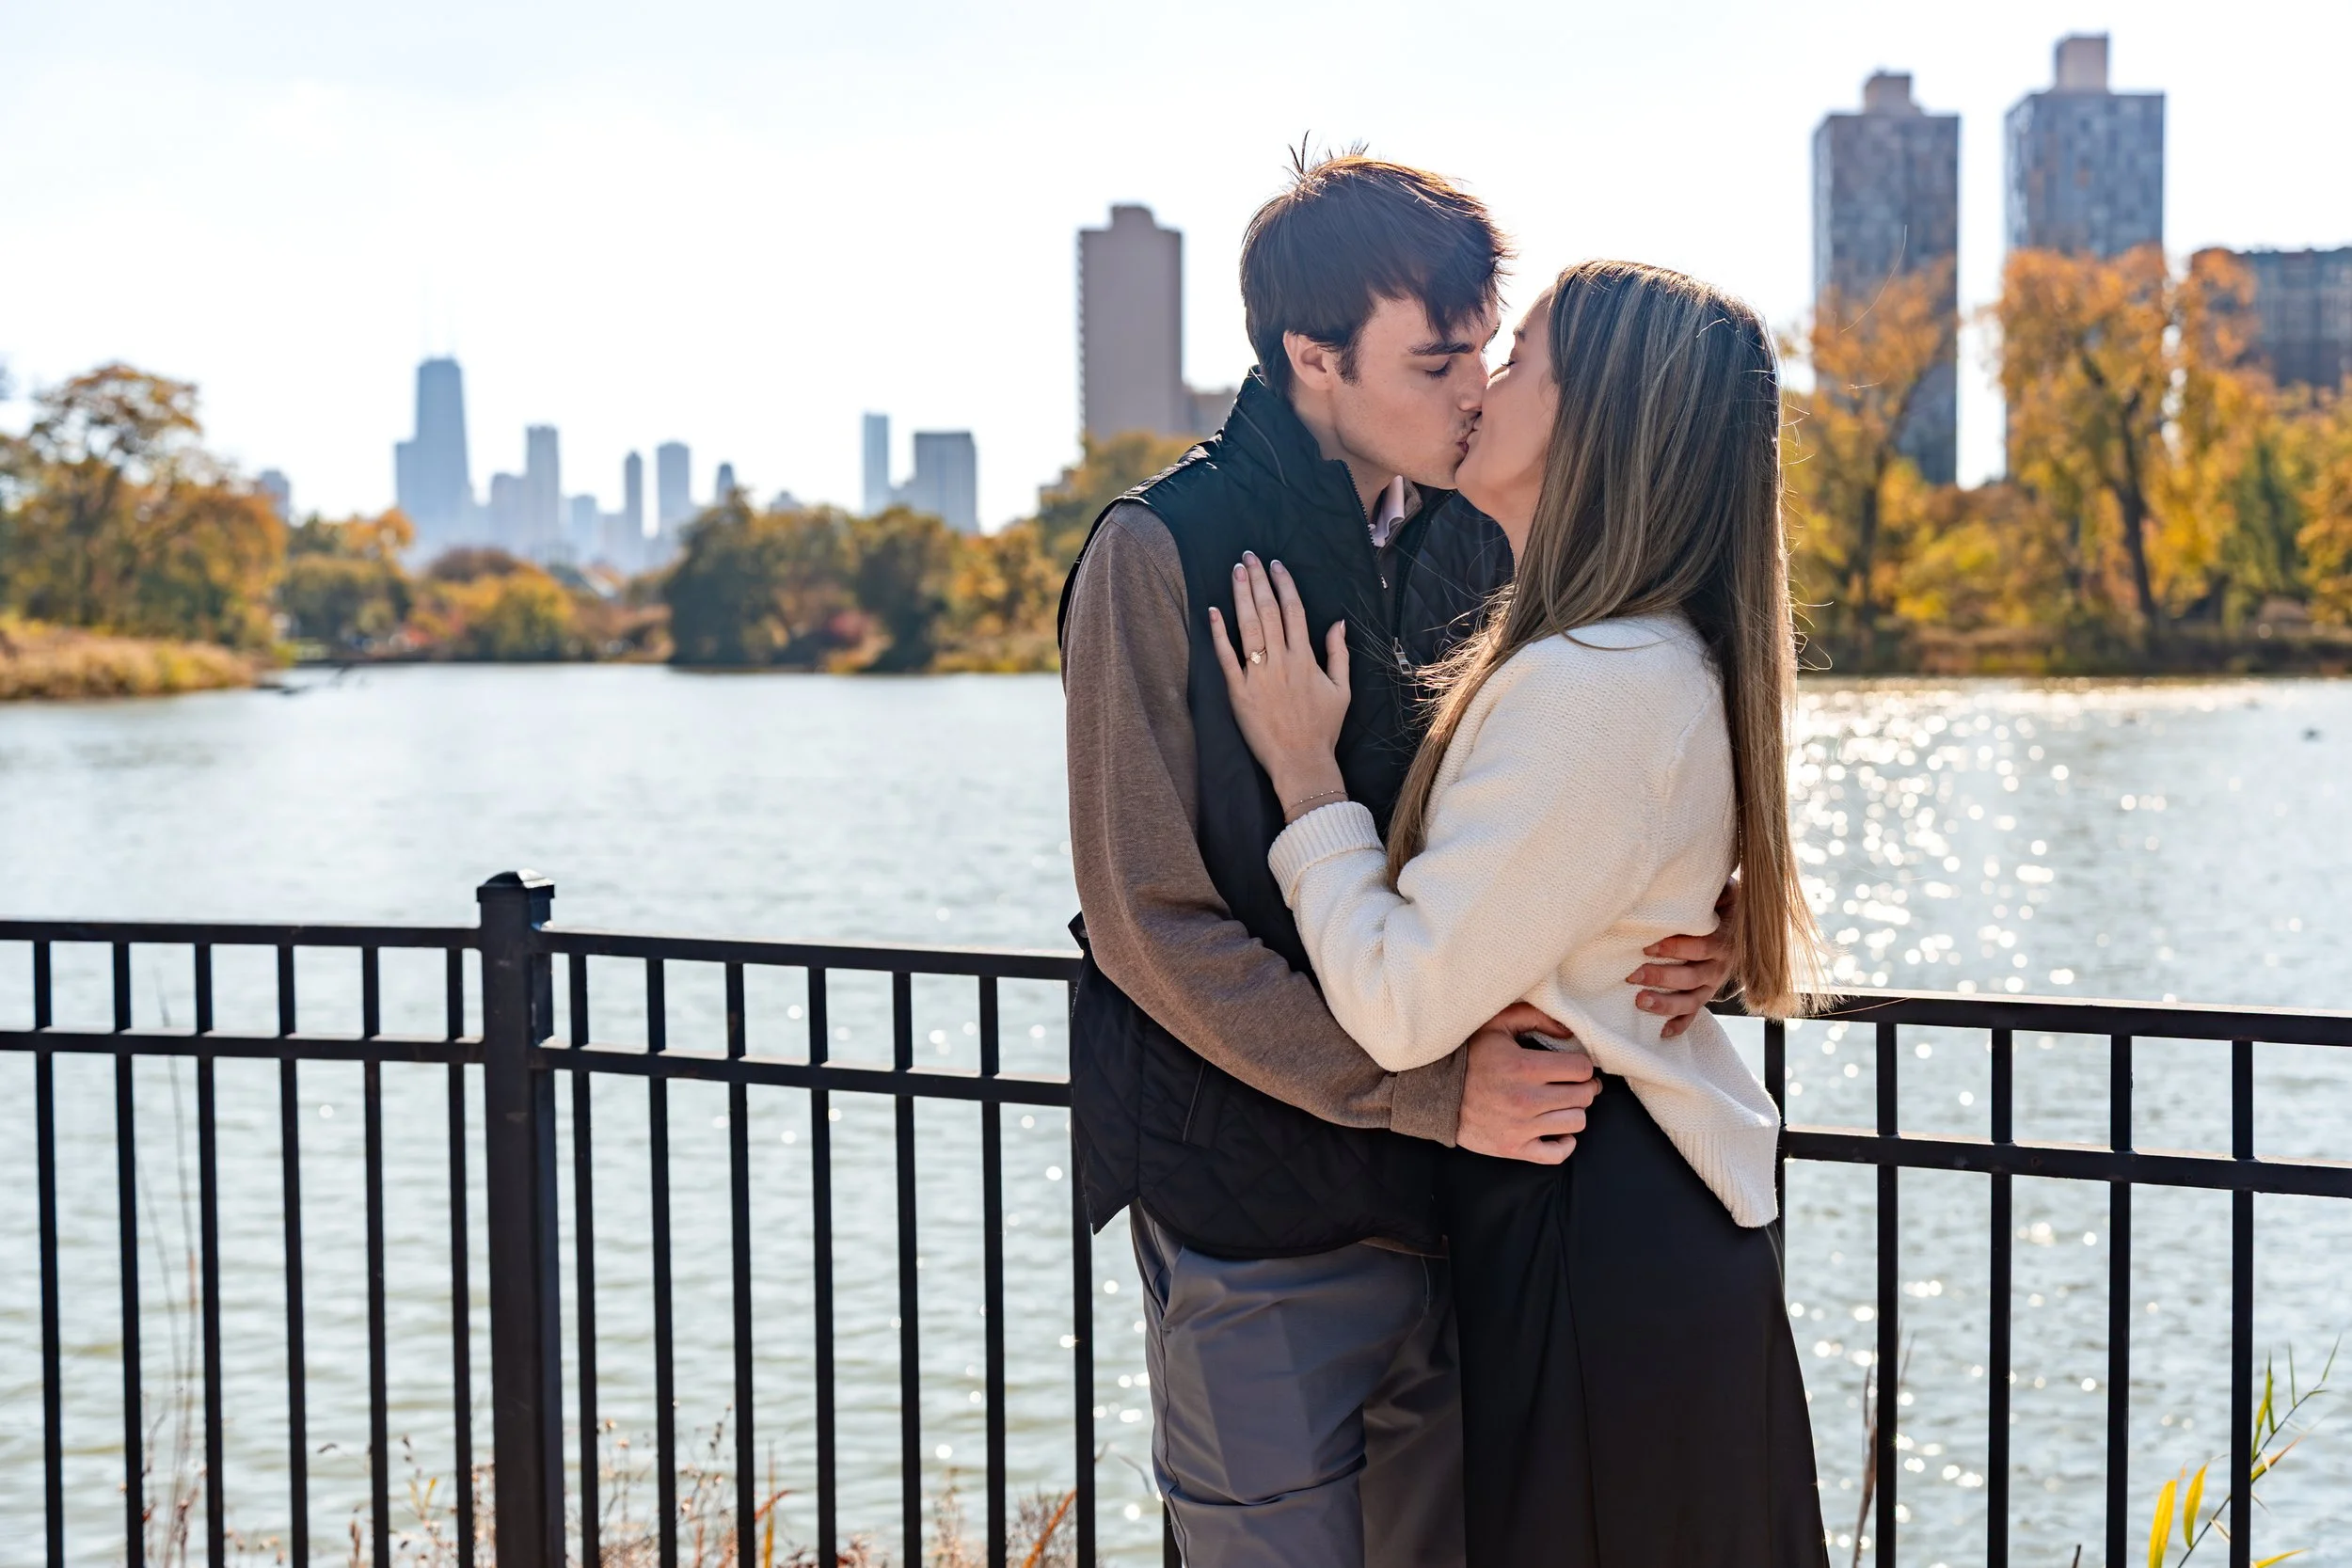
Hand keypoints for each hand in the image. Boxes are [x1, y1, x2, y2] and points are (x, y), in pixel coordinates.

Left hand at [1208, 554, 1350, 816]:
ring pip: (1248, 627)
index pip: (1293, 610)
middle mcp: (1282, 661)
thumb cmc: (1322, 728)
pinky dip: (1219, 634)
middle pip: (1268, 611)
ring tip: (1236, 572)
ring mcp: (1259, 675)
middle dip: (1259, 580)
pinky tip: (1213, 611)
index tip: (1275, 564)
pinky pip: (1227, 658)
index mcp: (1306, 658)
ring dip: (1241, 596)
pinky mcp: (1239, 692)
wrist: (1302, 762)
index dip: (1284, 584)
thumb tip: (1338, 623)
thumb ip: (1339, 654)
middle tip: (1249, 556)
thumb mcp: (1341, 689)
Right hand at [1457, 1021, 1601, 1164]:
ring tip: (1562, 1103)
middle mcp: (1525, 1099)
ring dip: (1574, 1111)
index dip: (1582, 1065)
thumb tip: (1568, 1032)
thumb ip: (1534, 1017)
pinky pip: (1557, 1154)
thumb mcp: (1495, 1024)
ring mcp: (1520, 1127)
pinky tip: (1558, 1130)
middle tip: (1574, 1083)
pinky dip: (1564, 1143)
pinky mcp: (1513, 1148)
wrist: (1434, 1093)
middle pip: (1583, 1096)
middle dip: (1584, 1087)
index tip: (1574, 1065)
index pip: (1580, 1069)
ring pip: (1576, 1122)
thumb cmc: (1467, 1055)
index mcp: (1523, 1067)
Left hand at [1626, 878, 1737, 1037]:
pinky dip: (1680, 1025)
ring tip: (1640, 1002)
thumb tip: (1708, 877)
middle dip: (1662, 977)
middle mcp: (1719, 966)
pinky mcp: (1706, 995)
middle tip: (1633, 975)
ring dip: (1666, 1004)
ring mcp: (1712, 983)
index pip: (1701, 947)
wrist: (1743, 930)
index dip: (1676, 948)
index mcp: (1723, 940)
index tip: (1648, 946)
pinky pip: (1695, 1014)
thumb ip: (1718, 889)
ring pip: (1691, 1000)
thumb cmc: (1723, 907)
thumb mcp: (1726, 895)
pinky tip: (1663, 1033)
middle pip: (1691, 976)